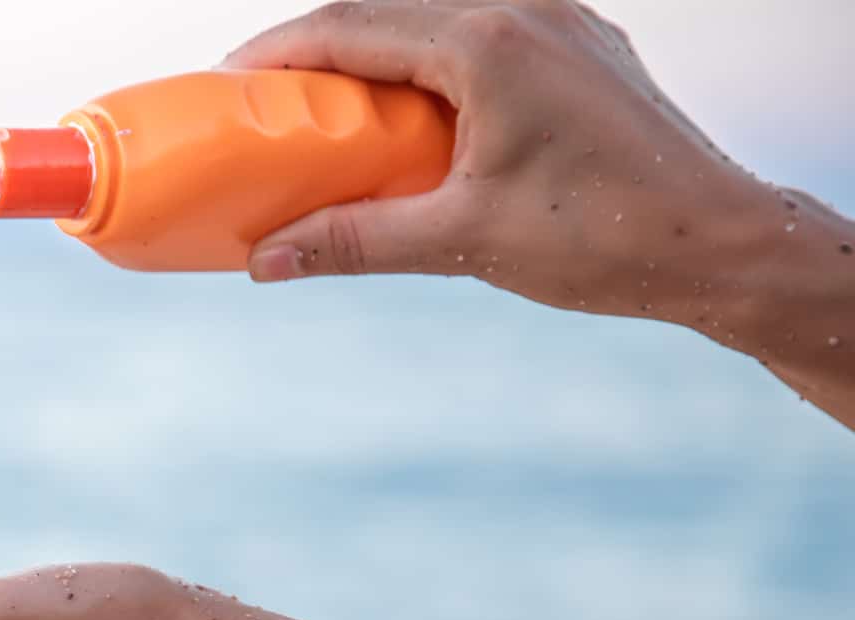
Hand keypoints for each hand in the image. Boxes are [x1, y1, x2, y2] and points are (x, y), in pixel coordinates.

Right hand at [230, 1, 829, 324]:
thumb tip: (264, 261)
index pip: (350, 27)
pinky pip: (482, 37)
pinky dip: (430, 67)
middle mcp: (525, 10)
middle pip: (386, 13)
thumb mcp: (461, 241)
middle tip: (264, 103)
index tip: (229, 84)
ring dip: (375, 58)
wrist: (724, 244)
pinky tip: (412, 117)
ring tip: (329, 112)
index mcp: (487, 42)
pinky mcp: (582, 48)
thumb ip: (354, 242)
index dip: (279, 53)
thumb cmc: (603, 240)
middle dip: (318, 53)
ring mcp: (561, 22)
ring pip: (435, 20)